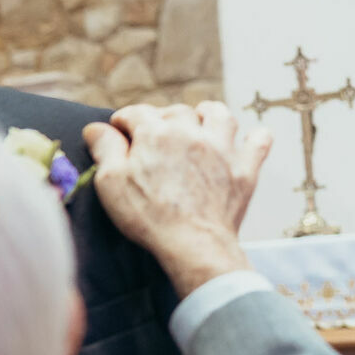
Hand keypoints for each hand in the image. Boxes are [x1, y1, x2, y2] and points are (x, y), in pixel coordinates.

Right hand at [84, 102, 272, 297]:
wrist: (193, 243)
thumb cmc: (147, 215)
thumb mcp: (111, 182)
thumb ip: (105, 148)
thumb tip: (96, 127)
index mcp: (156, 134)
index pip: (136, 113)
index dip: (122, 120)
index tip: (117, 130)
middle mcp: (191, 132)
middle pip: (176, 111)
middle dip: (162, 117)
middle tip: (153, 134)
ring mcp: (222, 148)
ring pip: (219, 114)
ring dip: (207, 114)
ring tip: (199, 121)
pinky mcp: (244, 168)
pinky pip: (259, 141)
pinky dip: (254, 137)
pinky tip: (247, 140)